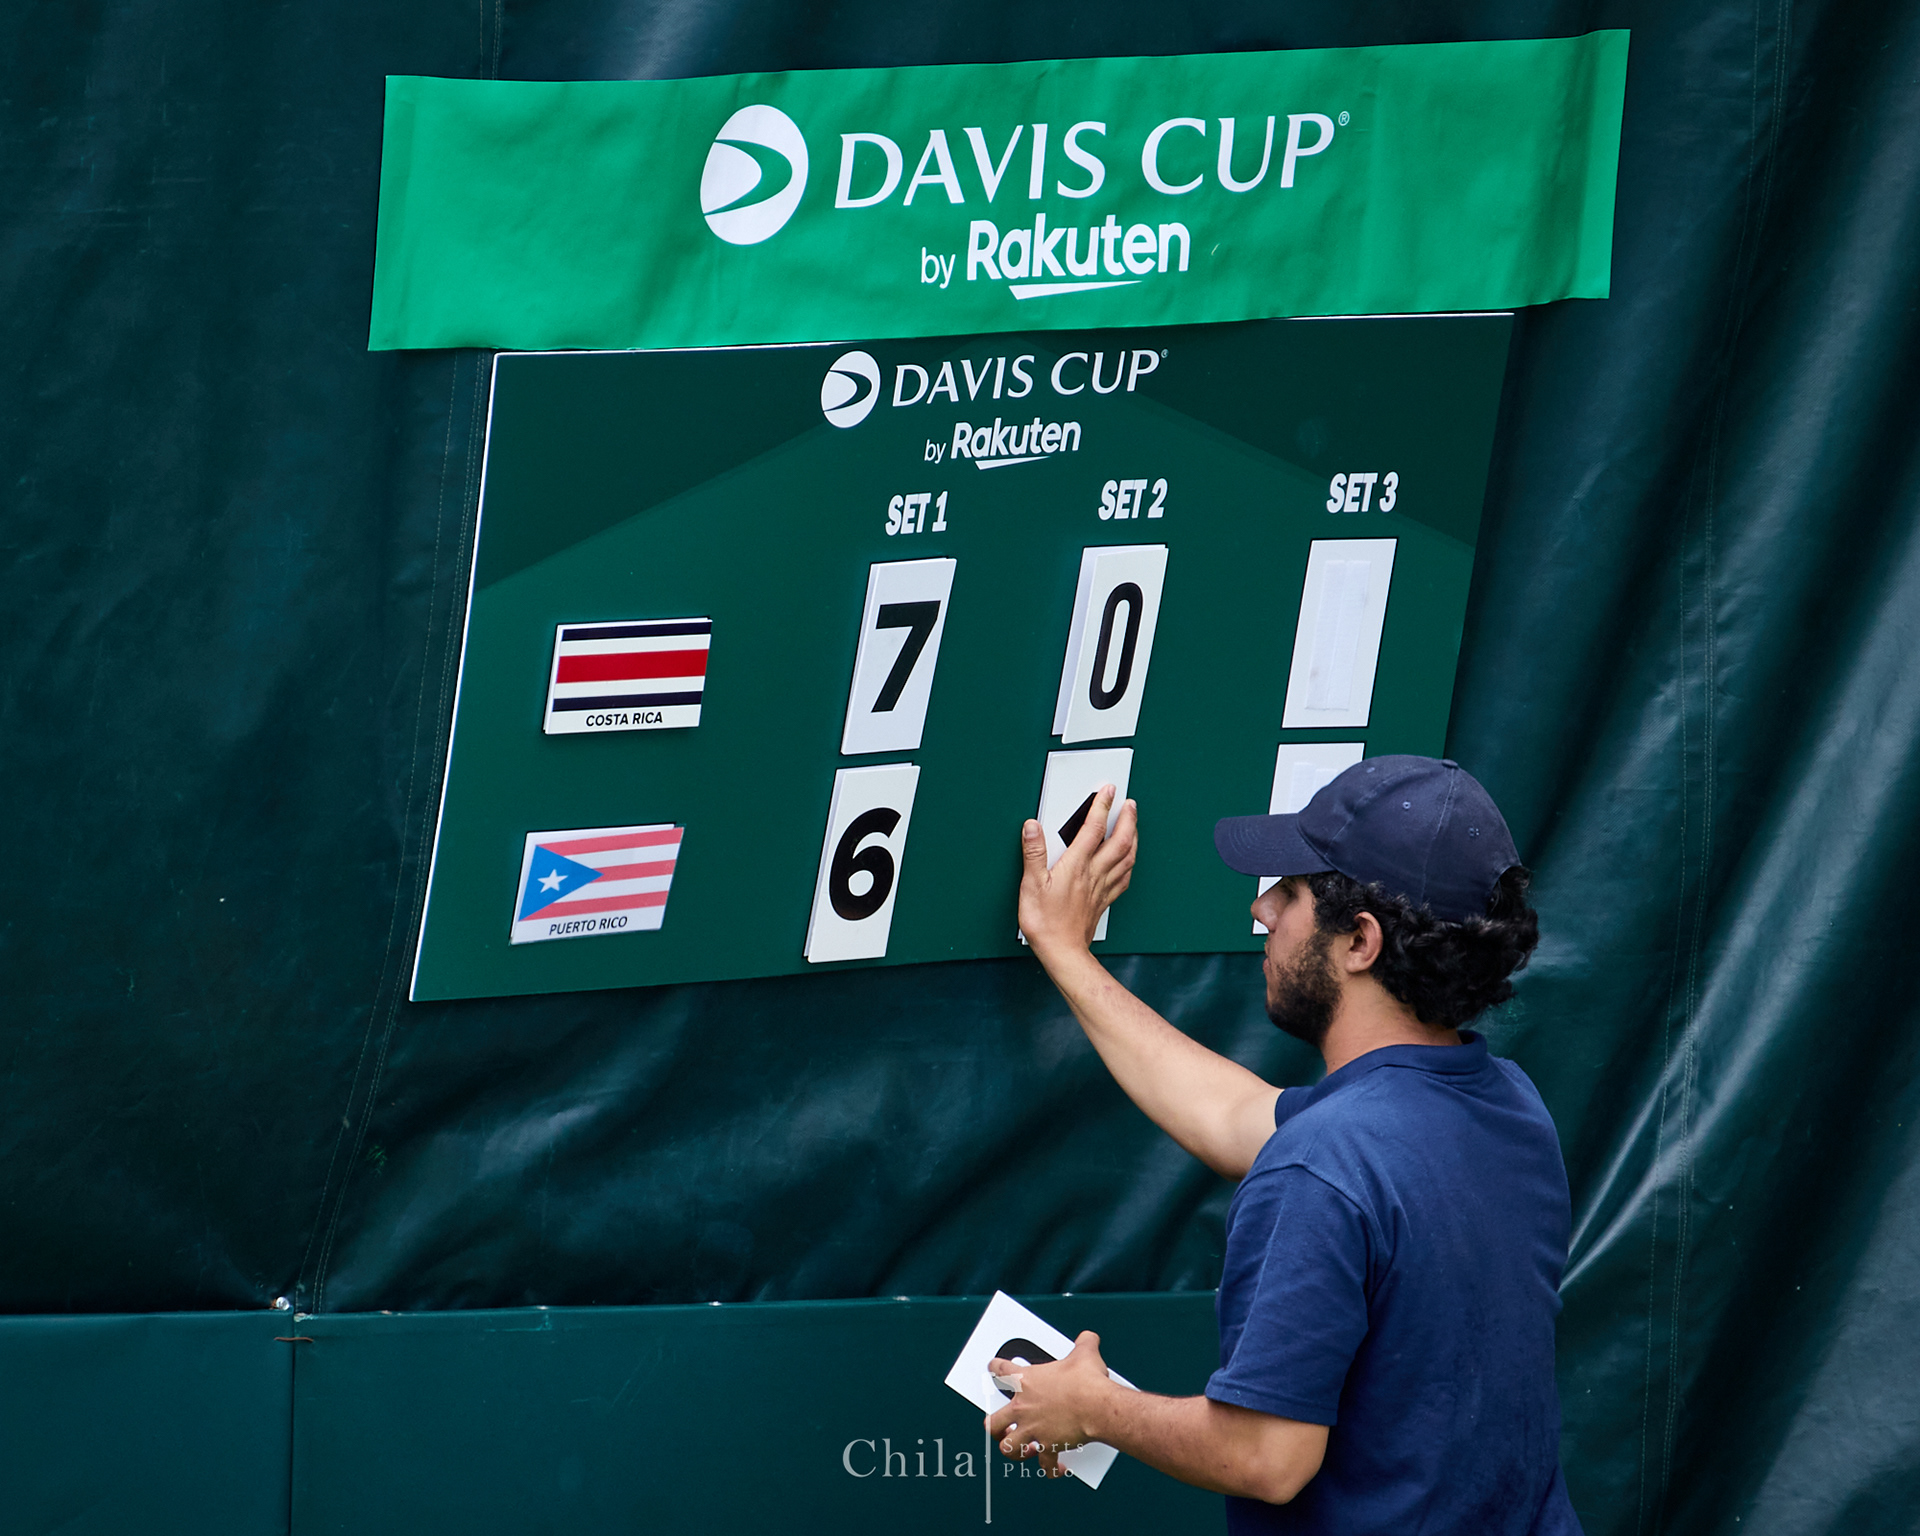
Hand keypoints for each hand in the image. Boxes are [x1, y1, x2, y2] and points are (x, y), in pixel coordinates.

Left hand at [985, 1331, 1118, 1477]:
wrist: (1096, 1407)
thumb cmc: (1087, 1382)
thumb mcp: (1084, 1354)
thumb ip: (1083, 1343)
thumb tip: (1089, 1338)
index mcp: (1026, 1381)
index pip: (1001, 1370)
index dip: (996, 1368)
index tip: (993, 1368)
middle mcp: (1024, 1407)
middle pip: (994, 1421)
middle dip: (994, 1425)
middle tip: (998, 1425)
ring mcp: (1033, 1429)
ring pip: (1009, 1447)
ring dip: (1013, 1449)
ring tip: (1020, 1450)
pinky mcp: (1048, 1446)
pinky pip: (1045, 1464)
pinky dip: (1050, 1468)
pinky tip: (1054, 1468)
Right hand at [1018, 787, 1137, 961]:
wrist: (1063, 952)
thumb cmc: (1046, 923)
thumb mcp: (1030, 885)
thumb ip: (1033, 853)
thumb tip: (1033, 827)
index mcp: (1076, 866)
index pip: (1093, 829)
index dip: (1101, 806)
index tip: (1107, 790)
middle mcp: (1094, 874)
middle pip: (1119, 841)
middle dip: (1127, 819)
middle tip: (1130, 803)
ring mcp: (1102, 888)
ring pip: (1127, 858)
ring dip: (1133, 837)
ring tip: (1134, 824)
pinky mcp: (1104, 901)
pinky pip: (1124, 878)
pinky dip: (1130, 863)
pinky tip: (1130, 861)